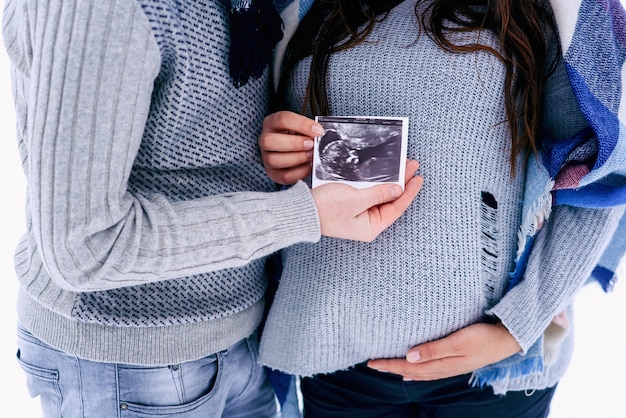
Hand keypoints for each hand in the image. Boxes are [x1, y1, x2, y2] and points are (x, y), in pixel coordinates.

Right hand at [259, 111, 321, 183]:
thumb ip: (308, 129)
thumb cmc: (297, 135)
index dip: (302, 125)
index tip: (318, 131)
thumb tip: (320, 135)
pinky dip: (299, 172)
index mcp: (272, 123)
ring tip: (310, 155)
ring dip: (296, 158)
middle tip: (311, 145)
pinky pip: (284, 176)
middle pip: (269, 141)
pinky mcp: (273, 173)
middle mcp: (264, 140)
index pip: (282, 119)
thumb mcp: (301, 127)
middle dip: (294, 144)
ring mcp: (266, 157)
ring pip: (273, 160)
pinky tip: (308, 166)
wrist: (292, 148)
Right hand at [312, 160, 422, 241]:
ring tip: (401, 166)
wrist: (301, 211)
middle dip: (402, 182)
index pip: (397, 207)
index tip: (418, 177)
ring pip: (381, 194)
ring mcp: (359, 214)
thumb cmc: (325, 209)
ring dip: (390, 180)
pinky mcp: (352, 205)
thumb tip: (397, 189)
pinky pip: (370, 193)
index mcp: (371, 226)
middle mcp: (367, 222)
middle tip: (411, 165)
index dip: (409, 191)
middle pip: (390, 200)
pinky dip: (377, 182)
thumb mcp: (355, 199)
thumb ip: (378, 193)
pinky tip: (383, 172)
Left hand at [367, 322, 521, 380]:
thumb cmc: (482, 337)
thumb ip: (433, 350)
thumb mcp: (457, 341)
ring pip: (419, 372)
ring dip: (402, 370)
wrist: (507, 339)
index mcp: (441, 364)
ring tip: (387, 367)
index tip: (371, 361)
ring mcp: (449, 367)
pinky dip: (416, 372)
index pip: (408, 367)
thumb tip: (409, 358)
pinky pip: (429, 371)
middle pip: (410, 371)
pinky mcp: (454, 362)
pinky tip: (412, 371)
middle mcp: (443, 369)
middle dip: (391, 368)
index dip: (389, 364)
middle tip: (372, 364)